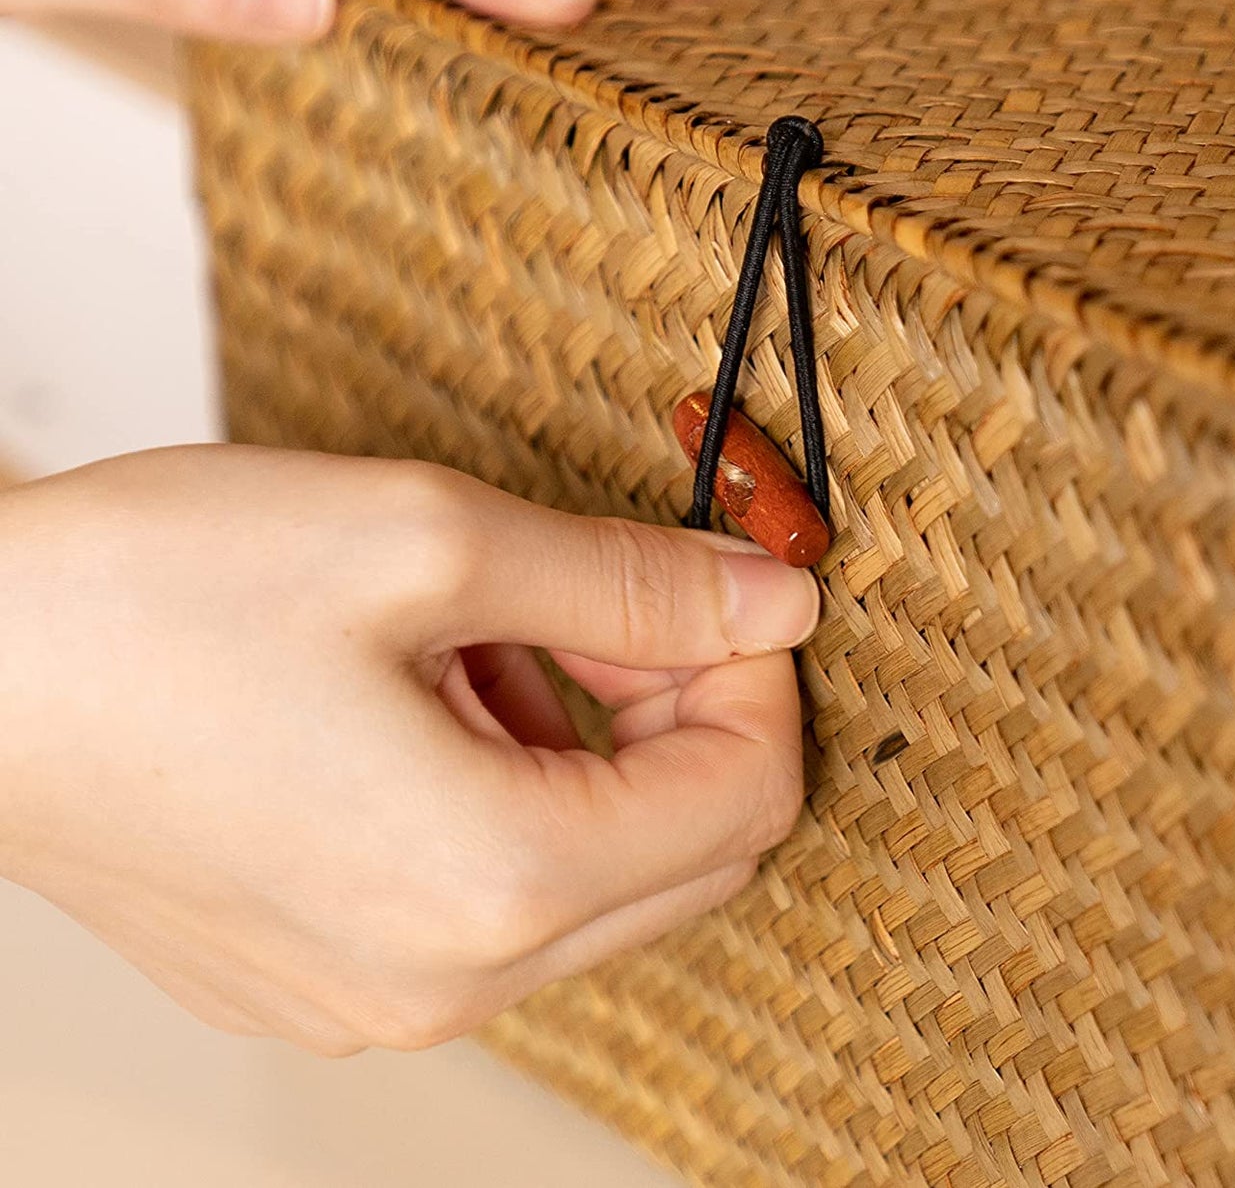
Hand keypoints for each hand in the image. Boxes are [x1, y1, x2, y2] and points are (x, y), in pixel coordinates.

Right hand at [0, 446, 815, 1054]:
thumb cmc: (157, 599)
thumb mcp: (428, 541)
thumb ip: (632, 582)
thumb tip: (772, 599)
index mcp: (491, 880)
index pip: (745, 795)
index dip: (756, 672)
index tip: (718, 588)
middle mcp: (445, 980)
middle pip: (689, 854)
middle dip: (683, 712)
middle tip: (607, 601)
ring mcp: (380, 998)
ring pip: (597, 879)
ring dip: (594, 747)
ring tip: (491, 636)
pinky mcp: (329, 981)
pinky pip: (495, 902)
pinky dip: (516, 793)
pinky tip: (433, 698)